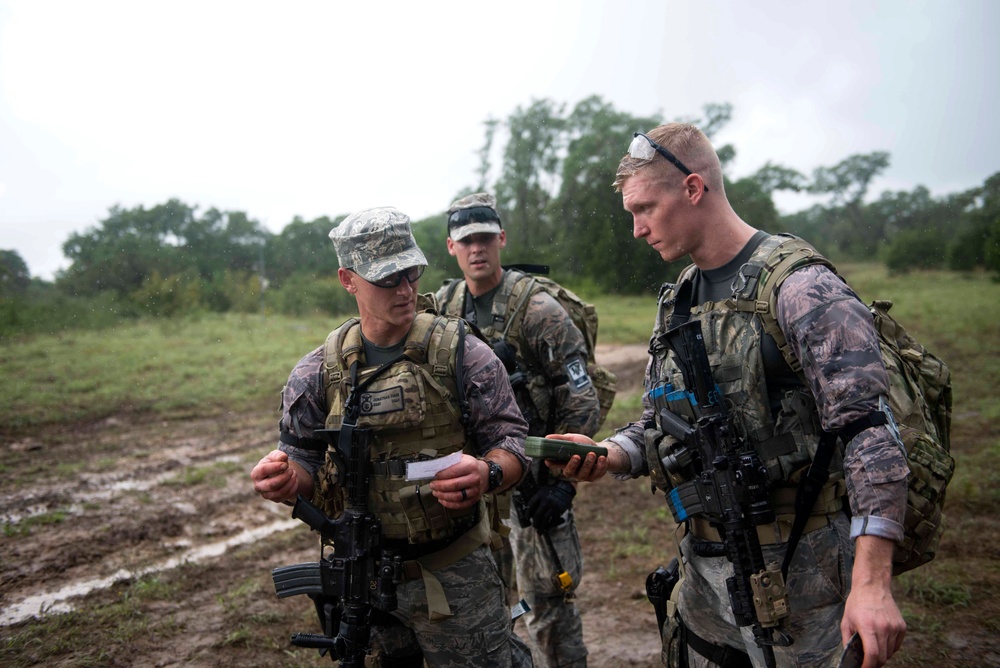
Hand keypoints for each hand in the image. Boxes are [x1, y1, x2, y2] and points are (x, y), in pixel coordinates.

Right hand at [250, 450, 301, 503]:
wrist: (278, 472)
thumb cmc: (274, 462)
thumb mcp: (275, 456)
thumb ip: (278, 455)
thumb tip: (283, 457)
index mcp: (256, 473)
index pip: (263, 471)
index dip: (275, 467)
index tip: (285, 464)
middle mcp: (258, 486)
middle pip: (271, 485)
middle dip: (284, 477)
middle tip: (291, 471)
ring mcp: (266, 494)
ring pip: (279, 492)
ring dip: (290, 482)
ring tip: (294, 473)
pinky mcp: (275, 499)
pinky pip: (285, 496)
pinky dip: (293, 488)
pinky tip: (295, 480)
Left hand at [428, 454, 484, 509]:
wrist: (485, 474)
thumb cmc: (470, 466)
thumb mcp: (463, 458)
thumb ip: (450, 460)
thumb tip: (437, 466)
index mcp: (471, 466)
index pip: (453, 471)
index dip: (442, 475)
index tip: (434, 475)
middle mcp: (474, 479)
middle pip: (454, 485)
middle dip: (440, 486)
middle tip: (432, 485)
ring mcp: (475, 490)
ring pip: (456, 496)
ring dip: (443, 495)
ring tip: (435, 492)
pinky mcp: (474, 499)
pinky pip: (460, 505)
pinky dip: (449, 504)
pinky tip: (442, 500)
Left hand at [528, 480, 575, 531]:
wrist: (564, 489)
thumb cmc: (551, 491)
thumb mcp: (542, 491)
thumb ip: (536, 499)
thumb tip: (530, 512)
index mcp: (540, 494)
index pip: (531, 504)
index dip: (527, 512)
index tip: (526, 518)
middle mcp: (546, 500)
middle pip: (538, 514)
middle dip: (535, 522)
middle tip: (534, 526)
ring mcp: (553, 506)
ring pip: (545, 519)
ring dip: (541, 526)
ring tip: (539, 530)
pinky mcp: (559, 510)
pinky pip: (553, 520)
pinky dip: (549, 526)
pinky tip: (547, 529)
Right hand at [543, 433, 611, 481]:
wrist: (601, 450)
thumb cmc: (584, 445)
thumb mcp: (573, 439)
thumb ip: (561, 439)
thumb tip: (547, 437)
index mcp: (565, 463)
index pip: (556, 465)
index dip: (552, 464)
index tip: (548, 460)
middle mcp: (573, 472)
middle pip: (569, 472)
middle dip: (572, 465)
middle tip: (576, 456)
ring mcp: (584, 475)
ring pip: (584, 474)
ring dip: (588, 464)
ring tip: (592, 453)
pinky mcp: (595, 477)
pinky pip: (597, 474)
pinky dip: (600, 466)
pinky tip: (602, 458)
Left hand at [841, 535, 905, 666]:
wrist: (873, 587)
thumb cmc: (857, 604)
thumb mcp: (846, 621)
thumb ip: (848, 641)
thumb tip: (850, 656)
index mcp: (868, 626)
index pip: (872, 654)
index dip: (868, 666)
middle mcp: (884, 627)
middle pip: (882, 657)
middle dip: (874, 663)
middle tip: (867, 661)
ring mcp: (895, 627)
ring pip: (890, 652)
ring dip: (882, 655)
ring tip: (873, 647)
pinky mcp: (902, 627)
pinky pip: (896, 645)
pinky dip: (889, 648)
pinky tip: (881, 640)